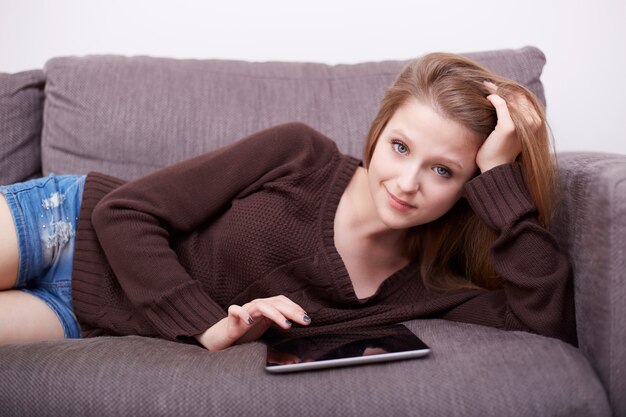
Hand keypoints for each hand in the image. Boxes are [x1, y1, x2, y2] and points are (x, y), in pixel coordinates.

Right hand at [195, 295, 310, 350]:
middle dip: (291, 310)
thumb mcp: (263, 346)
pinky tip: (250, 322)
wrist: (219, 339)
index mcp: (265, 310)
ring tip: (286, 324)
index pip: (281, 301)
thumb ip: (277, 354)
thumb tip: (294, 362)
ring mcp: (243, 311)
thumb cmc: (242, 338)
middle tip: (304, 320)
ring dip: (274, 313)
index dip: (294, 307)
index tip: (306, 318)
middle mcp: (255, 308)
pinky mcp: (230, 319)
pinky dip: (242, 313)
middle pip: (275, 302)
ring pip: (260, 305)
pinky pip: (234, 310)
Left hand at [476, 81, 540, 172]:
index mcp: (535, 121)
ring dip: (497, 90)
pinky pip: (502, 105)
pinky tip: (488, 98)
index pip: (524, 98)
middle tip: (487, 83)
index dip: (509, 89)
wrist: (495, 168)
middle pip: (518, 96)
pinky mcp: (508, 127)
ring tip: (485, 87)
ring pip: (510, 98)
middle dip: (502, 87)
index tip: (494, 86)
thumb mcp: (510, 130)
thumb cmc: (500, 149)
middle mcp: (533, 121)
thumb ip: (513, 117)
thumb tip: (503, 100)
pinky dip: (494, 98)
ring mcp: (522, 124)